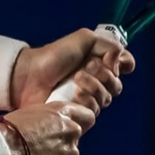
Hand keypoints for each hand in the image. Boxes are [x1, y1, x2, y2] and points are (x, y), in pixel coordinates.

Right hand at [0, 101, 96, 154]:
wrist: (3, 151)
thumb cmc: (10, 130)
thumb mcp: (32, 113)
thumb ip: (49, 119)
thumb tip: (50, 126)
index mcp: (63, 113)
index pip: (87, 117)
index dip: (79, 123)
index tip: (68, 129)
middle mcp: (72, 131)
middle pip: (74, 138)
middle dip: (61, 142)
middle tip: (41, 147)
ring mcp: (71, 153)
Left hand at [10, 28, 135, 112]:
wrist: (30, 75)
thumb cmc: (53, 56)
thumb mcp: (83, 39)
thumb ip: (108, 45)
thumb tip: (122, 61)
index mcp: (100, 63)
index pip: (125, 66)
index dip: (122, 64)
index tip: (110, 60)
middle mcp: (96, 82)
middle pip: (117, 85)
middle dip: (104, 75)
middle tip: (85, 67)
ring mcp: (87, 99)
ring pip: (106, 99)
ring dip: (94, 86)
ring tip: (76, 79)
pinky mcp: (78, 114)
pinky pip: (94, 111)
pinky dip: (88, 101)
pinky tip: (75, 95)